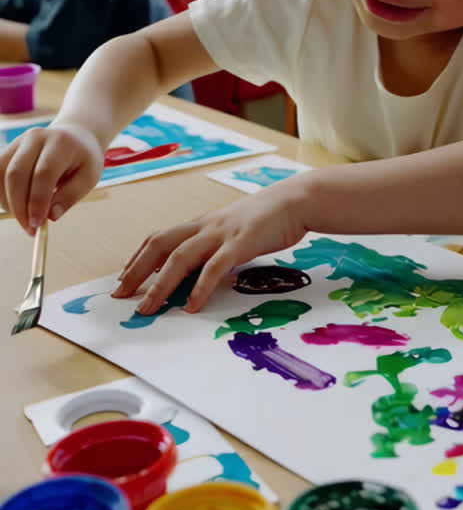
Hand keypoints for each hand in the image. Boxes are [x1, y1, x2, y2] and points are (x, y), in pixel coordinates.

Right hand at [0, 122, 104, 232]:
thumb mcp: (88, 178)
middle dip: (19, 206)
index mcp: (60, 143)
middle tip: (29, 229)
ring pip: (1, 173)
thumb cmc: (83, 160)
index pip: (43, 173)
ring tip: (24, 217)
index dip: (37, 201)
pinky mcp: (9, 149)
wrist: (74, 137)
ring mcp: (19, 141)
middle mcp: (36, 137)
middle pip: (16, 173)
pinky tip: (15, 206)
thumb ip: (70, 196)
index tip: (37, 225)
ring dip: (8, 201)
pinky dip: (2, 194)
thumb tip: (51, 217)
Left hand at [112, 179, 311, 314]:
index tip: (122, 278)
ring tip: (147, 307)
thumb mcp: (234, 234)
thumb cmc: (267, 220)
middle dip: (136, 270)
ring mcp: (222, 233)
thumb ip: (216, 252)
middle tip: (120, 295)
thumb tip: (201, 277)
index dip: (137, 258)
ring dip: (160, 284)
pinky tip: (193, 305)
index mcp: (202, 225)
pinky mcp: (241, 242)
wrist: (296, 201)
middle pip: (160, 245)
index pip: (160, 238)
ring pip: (180, 257)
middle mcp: (205, 227)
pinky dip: (201, 287)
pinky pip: (215, 266)